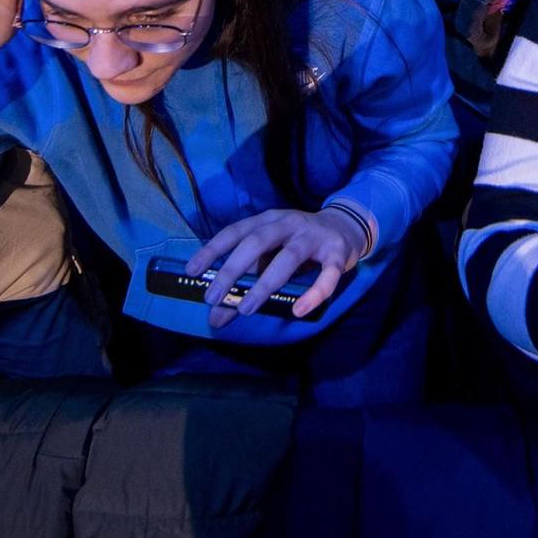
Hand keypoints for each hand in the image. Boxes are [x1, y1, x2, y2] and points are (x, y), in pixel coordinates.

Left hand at [186, 207, 366, 328]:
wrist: (346, 228)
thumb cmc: (299, 245)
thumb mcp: (271, 257)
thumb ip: (245, 284)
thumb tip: (215, 316)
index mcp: (268, 220)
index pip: (235, 231)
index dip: (212, 250)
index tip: (191, 271)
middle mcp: (288, 223)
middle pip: (257, 242)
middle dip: (232, 269)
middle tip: (212, 296)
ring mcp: (314, 236)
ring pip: (288, 257)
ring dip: (265, 283)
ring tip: (245, 309)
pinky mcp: (337, 253)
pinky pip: (327, 274)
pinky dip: (314, 293)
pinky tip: (298, 310)